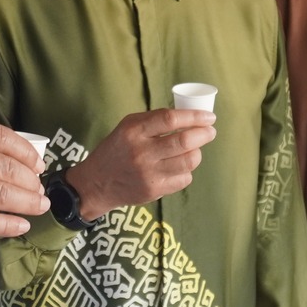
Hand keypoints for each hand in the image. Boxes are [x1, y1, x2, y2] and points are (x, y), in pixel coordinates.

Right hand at [0, 112, 49, 236]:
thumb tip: (10, 153)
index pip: (0, 137)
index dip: (26, 153)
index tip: (37, 164)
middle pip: (6, 167)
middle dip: (31, 181)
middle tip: (39, 189)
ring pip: (1, 194)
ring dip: (27, 202)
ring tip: (38, 206)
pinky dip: (7, 225)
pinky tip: (20, 225)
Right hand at [64, 109, 216, 219]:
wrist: (96, 183)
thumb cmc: (118, 149)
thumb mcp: (128, 127)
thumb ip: (155, 120)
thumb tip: (190, 116)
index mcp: (134, 131)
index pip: (170, 119)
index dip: (195, 116)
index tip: (209, 117)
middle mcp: (141, 152)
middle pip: (184, 141)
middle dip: (204, 134)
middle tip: (210, 132)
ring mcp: (148, 173)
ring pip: (188, 161)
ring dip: (197, 153)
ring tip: (195, 149)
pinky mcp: (154, 190)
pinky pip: (183, 179)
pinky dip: (187, 171)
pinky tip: (179, 167)